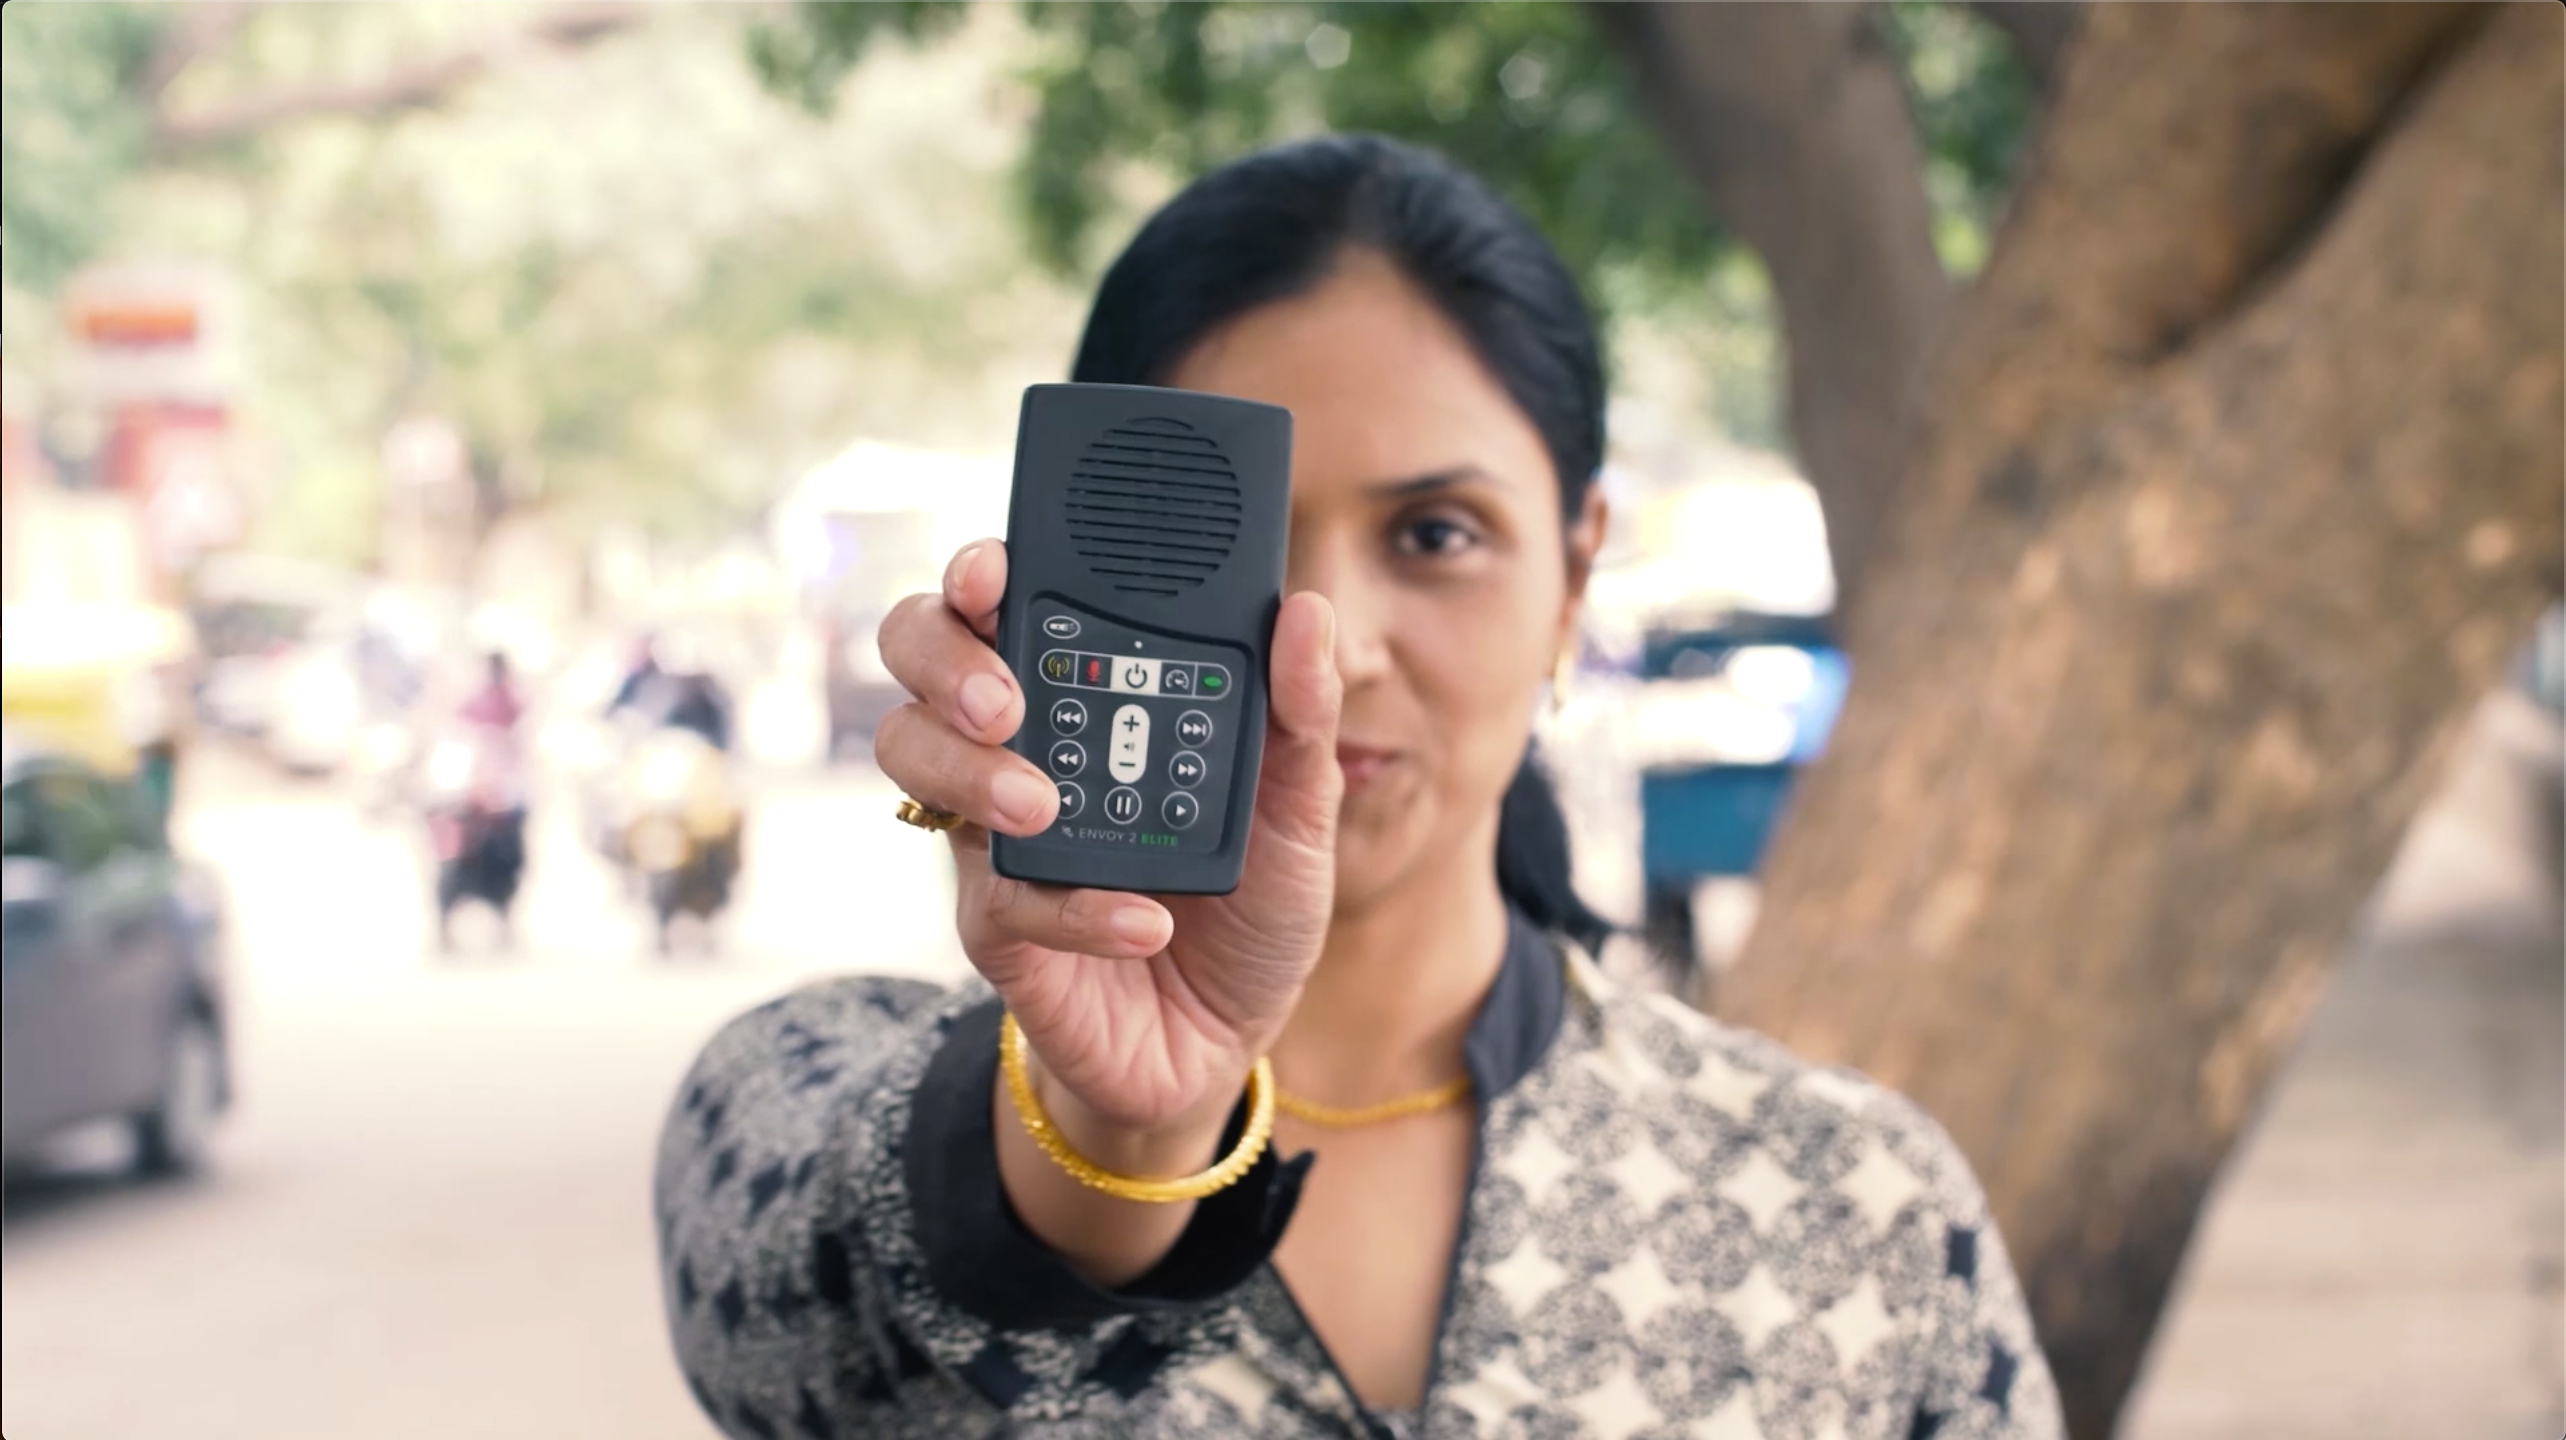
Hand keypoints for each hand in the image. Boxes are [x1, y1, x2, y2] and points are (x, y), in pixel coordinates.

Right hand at [874, 540, 1342, 1142]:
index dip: (978, 573)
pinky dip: (1076, 908)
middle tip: (1006, 700)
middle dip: (944, 658)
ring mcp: (995, 833)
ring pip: (914, 758)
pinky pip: (1001, 898)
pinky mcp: (996, 924)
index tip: (994, 572)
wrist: (1223, 1046)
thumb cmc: (1246, 910)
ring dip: (973, 770)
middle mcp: (1020, 745)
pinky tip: (1141, 919)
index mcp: (1086, 697)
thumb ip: (1300, 714)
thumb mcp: (1298, 810)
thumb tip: (1305, 613)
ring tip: (1045, 805)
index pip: (1005, 603)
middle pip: (919, 657)